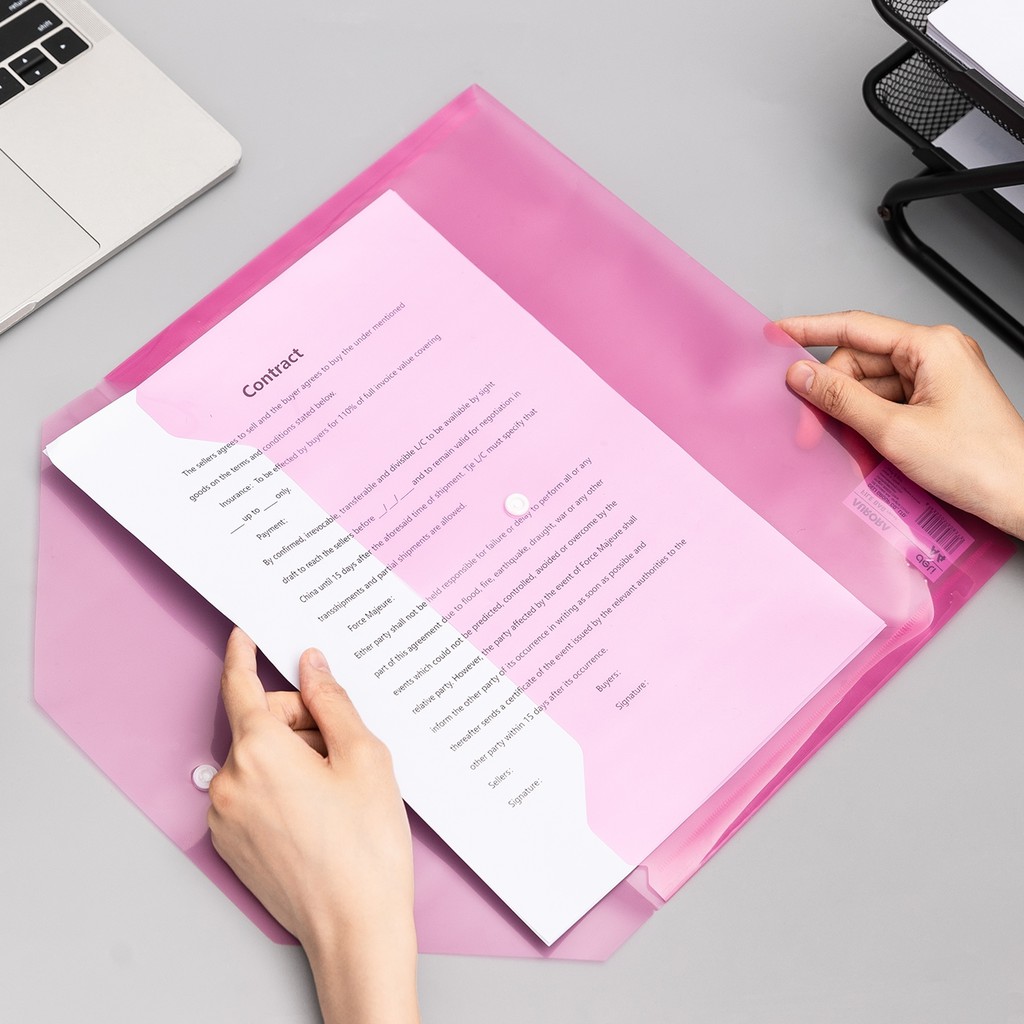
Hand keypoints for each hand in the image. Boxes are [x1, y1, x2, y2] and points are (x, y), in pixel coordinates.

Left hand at [208, 628, 418, 1023]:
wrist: (355, 928)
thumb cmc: (366, 848)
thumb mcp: (364, 757)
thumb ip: (333, 701)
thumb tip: (313, 665)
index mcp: (260, 752)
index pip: (241, 686)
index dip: (242, 655)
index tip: (242, 636)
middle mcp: (230, 782)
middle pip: (261, 724)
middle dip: (300, 724)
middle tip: (343, 752)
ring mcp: (225, 818)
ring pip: (259, 760)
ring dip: (293, 759)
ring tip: (335, 794)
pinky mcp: (230, 845)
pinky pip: (252, 794)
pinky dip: (280, 790)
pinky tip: (318, 815)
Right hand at [780, 310, 1023, 539]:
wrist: (1021, 495)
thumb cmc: (981, 462)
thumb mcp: (894, 431)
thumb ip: (841, 399)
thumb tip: (803, 375)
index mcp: (932, 346)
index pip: (855, 327)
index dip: (809, 330)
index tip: (778, 334)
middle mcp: (937, 355)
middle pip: (859, 361)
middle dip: (830, 392)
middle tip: (807, 423)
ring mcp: (939, 379)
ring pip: (871, 385)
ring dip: (849, 412)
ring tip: (841, 441)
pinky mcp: (937, 403)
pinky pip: (888, 402)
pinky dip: (868, 422)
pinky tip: (862, 444)